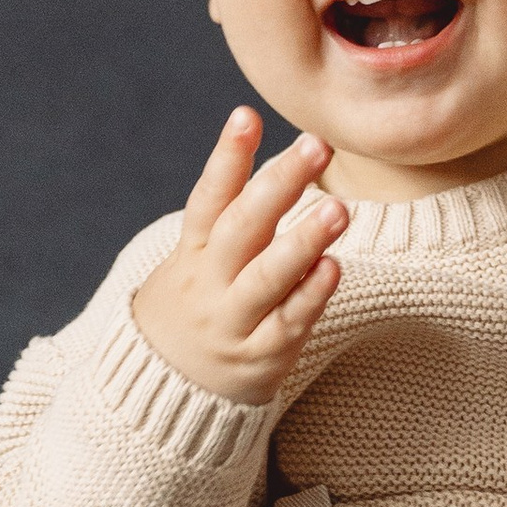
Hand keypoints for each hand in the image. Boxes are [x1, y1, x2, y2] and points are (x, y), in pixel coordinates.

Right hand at [128, 110, 346, 402]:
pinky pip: (288, 323)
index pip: (208, 197)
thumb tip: (277, 154)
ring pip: (267, 278)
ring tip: (338, 208)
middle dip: (279, 184)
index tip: (245, 115)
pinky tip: (333, 267)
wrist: (168, 391)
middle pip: (242, 228)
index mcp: (194, 250)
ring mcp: (234, 321)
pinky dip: (310, 295)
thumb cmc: (201, 305)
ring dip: (302, 241)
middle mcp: (210, 282)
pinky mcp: (261, 357)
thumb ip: (234, 214)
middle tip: (316, 146)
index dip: (227, 156)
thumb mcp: (198, 258)